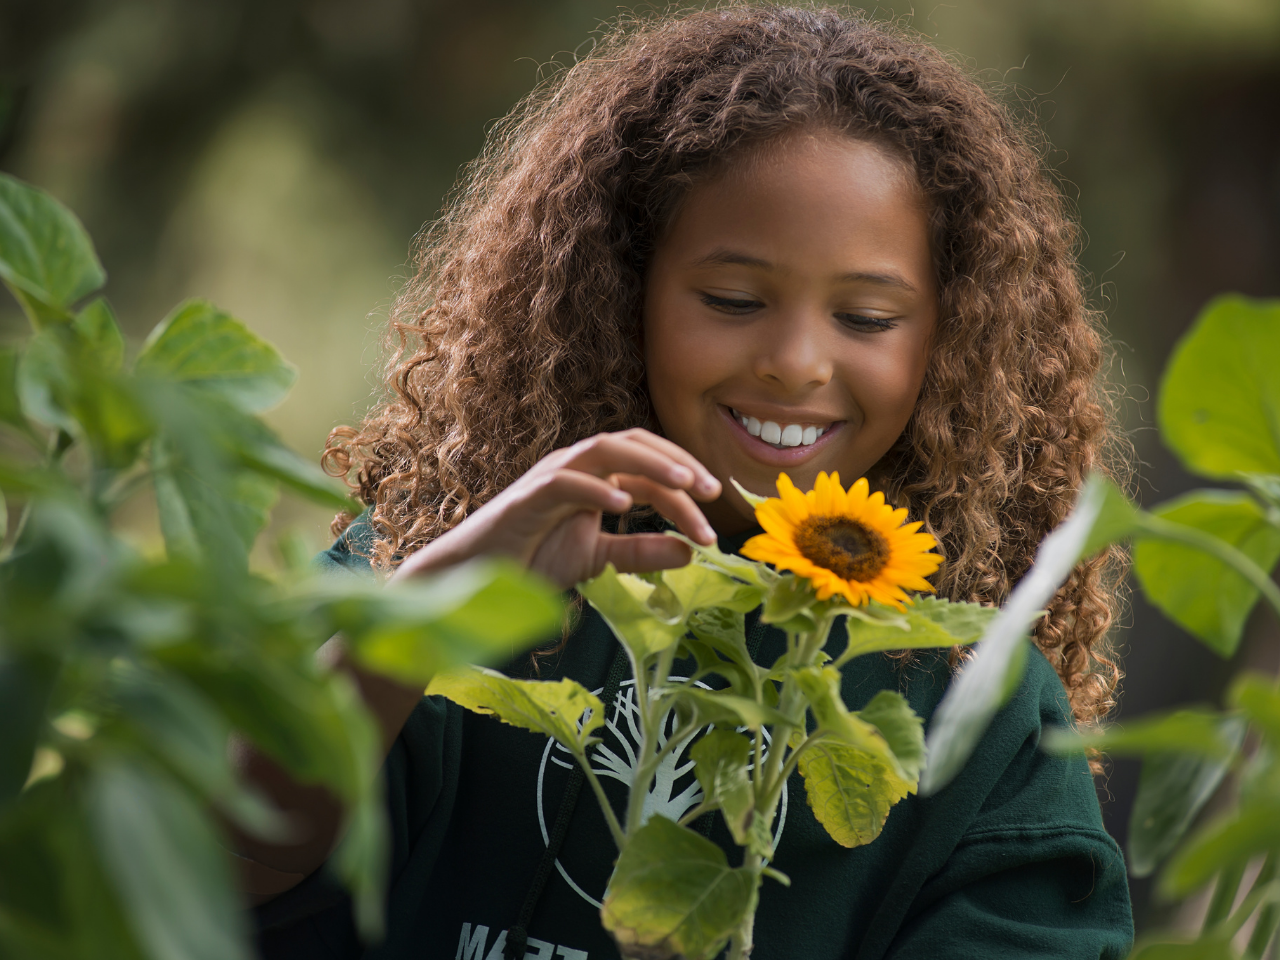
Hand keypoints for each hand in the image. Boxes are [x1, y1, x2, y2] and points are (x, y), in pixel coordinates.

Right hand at [392, 429, 721, 588]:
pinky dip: (596, 488)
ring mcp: (552, 475)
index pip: (650, 473)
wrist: (476, 580)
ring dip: (649, 462)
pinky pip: (565, 482)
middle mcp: (577, 466)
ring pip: (605, 449)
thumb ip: (640, 553)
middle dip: (678, 463)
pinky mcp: (528, 496)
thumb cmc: (532, 560)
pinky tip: (624, 504)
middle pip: (635, 445)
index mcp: (596, 477)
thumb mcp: (599, 559)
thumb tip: (690, 552)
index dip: (685, 494)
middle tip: (713, 491)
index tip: (713, 525)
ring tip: (684, 483)